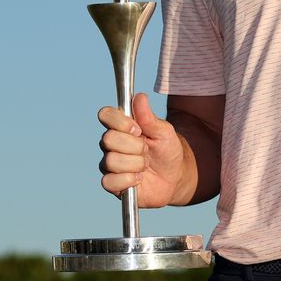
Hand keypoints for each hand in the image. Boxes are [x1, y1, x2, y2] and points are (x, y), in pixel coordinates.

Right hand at [98, 93, 186, 207]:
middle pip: (108, 139)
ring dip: (135, 163)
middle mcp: (111, 143)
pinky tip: (139, 178)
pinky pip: (109, 181)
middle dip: (134, 146)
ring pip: (111, 161)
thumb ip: (149, 117)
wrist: (175, 176)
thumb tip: (139, 97)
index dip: (120, 122)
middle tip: (147, 150)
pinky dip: (129, 180)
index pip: (105, 114)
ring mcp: (109, 163)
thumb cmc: (167, 150)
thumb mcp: (164, 132)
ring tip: (145, 165)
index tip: (138, 129)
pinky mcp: (111, 183)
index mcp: (121, 126)